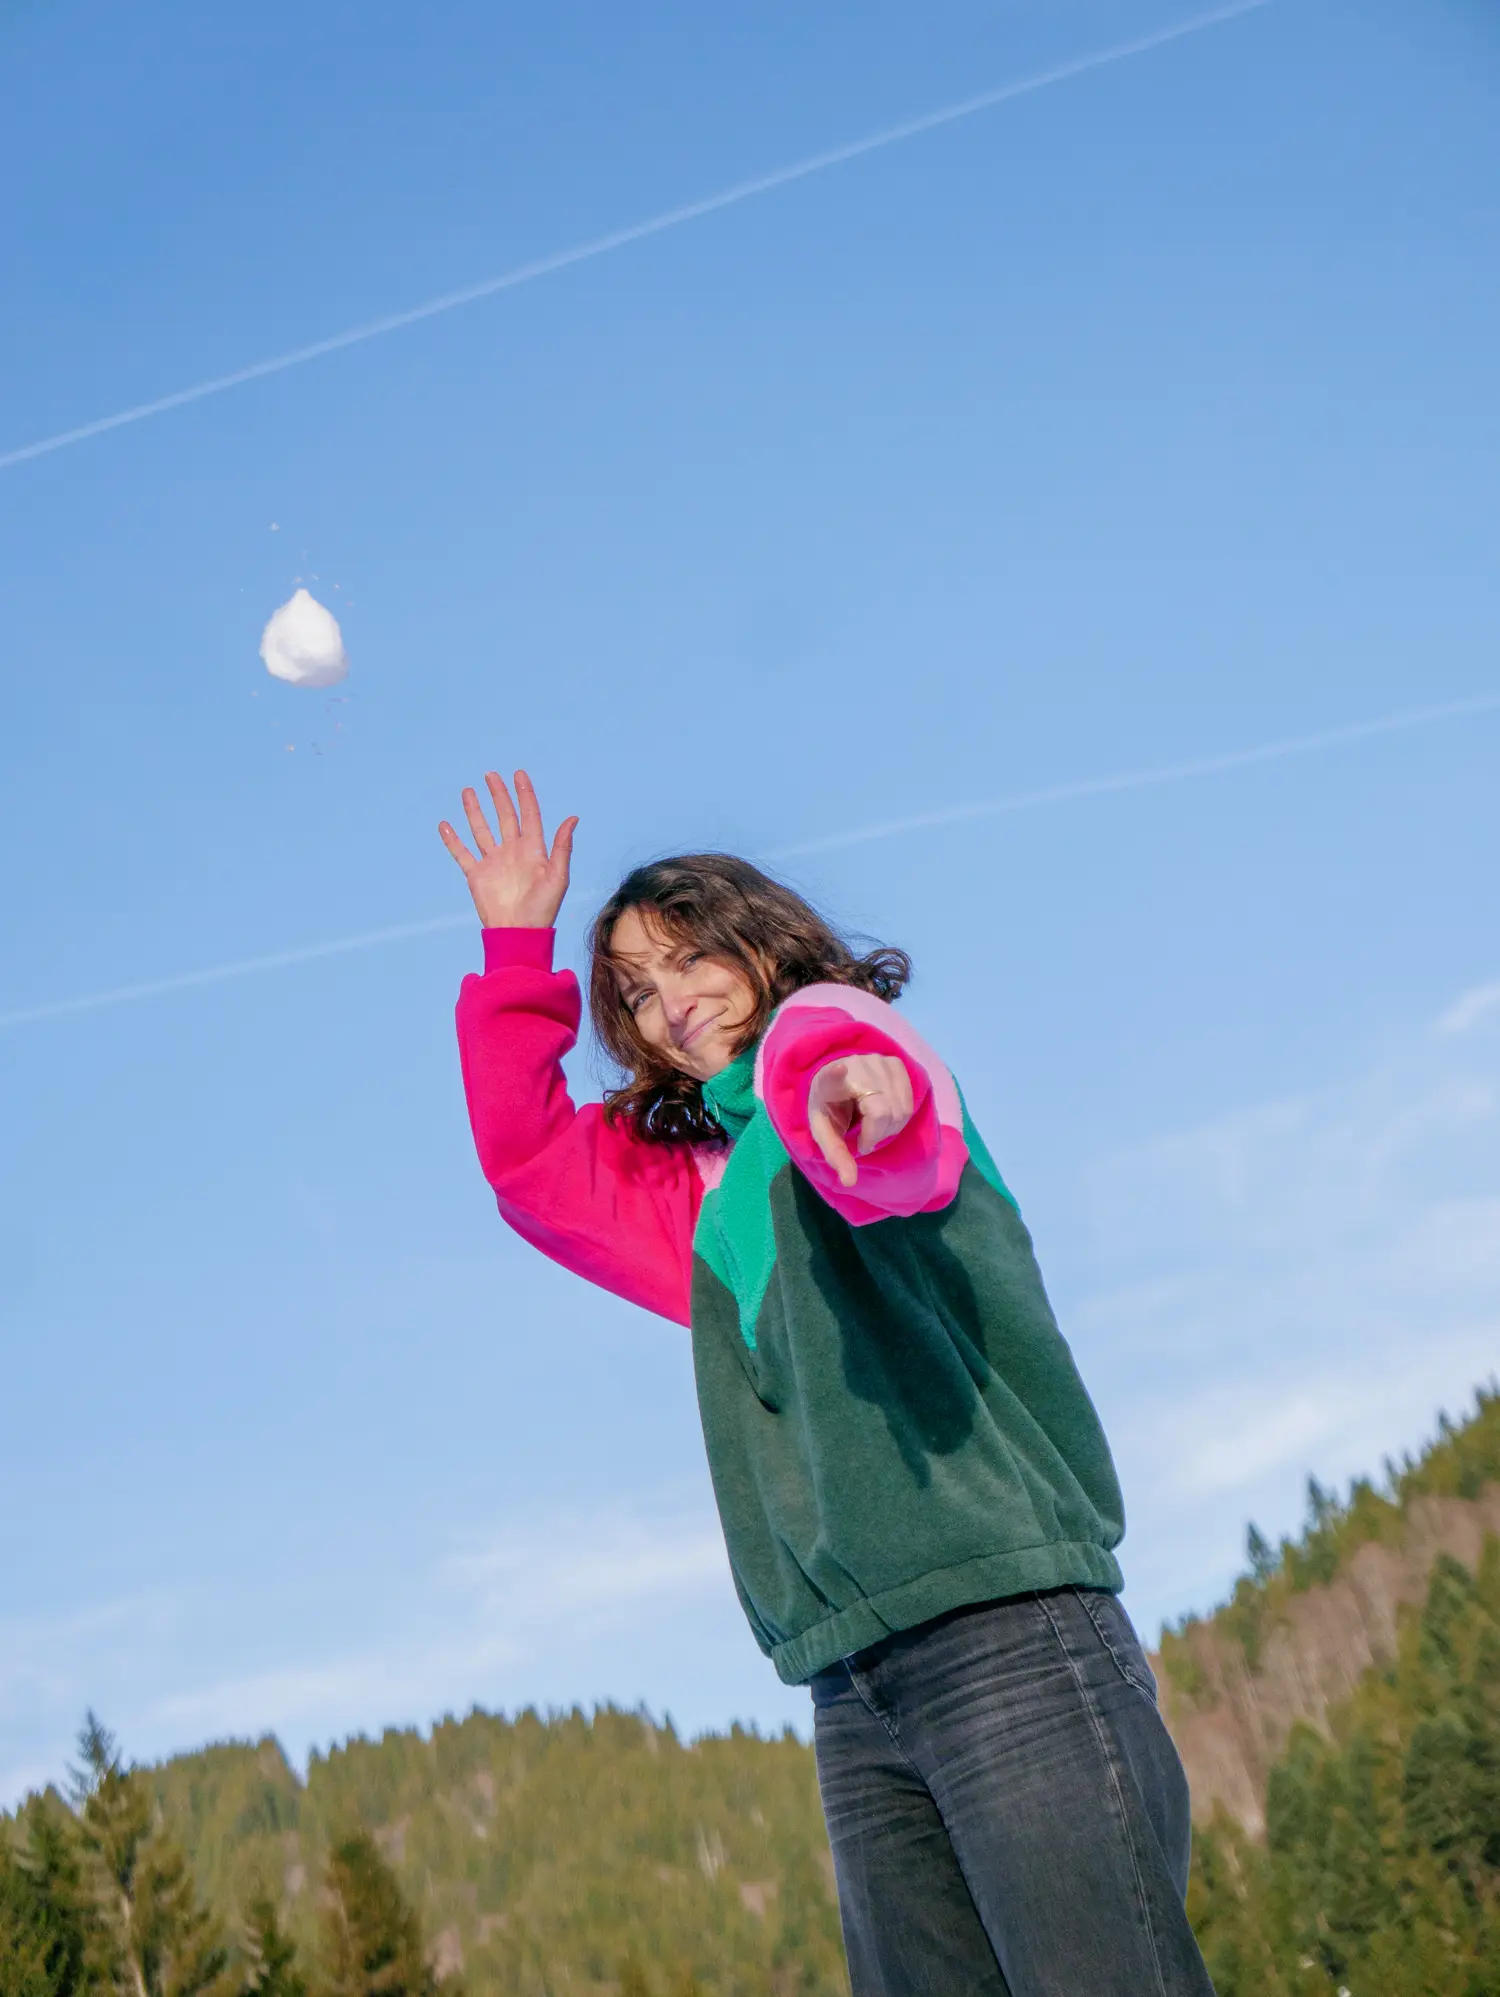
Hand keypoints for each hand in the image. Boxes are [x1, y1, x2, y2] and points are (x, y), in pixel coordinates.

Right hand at [438, 770, 577, 929]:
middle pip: (504, 816)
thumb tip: (572, 818)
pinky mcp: (476, 875)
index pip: (529, 815)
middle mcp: (512, 851)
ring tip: (468, 791)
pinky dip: (452, 839)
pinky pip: (462, 853)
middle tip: (491, 775)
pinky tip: (445, 824)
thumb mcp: (558, 876)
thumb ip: (562, 847)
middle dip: (498, 795)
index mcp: (533, 850)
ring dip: (474, 811)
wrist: (519, 933)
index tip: (518, 775)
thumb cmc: (543, 908)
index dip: (525, 794)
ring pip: (482, 829)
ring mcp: (493, 862)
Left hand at [807, 1054, 914, 1188]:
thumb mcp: (825, 1134)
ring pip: (901, 1109)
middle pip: (883, 1112)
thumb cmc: (830, 1108)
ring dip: (890, 1128)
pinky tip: (887, 1114)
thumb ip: (836, 1156)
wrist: (838, 1077)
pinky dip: (901, 1116)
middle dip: (877, 1135)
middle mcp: (855, 1067)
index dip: (836, 1075)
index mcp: (827, 1084)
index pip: (832, 1078)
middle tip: (865, 1138)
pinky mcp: (895, 1063)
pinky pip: (909, 1100)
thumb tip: (849, 1182)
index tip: (840, 1069)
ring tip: (874, 1127)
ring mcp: (878, 1061)